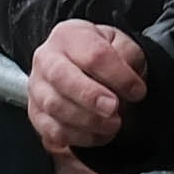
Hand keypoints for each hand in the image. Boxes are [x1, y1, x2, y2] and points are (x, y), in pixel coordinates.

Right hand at [26, 18, 151, 156]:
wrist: (81, 66)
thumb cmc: (100, 55)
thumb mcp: (119, 44)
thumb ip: (127, 55)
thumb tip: (129, 76)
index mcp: (69, 35)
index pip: (93, 54)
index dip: (118, 76)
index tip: (137, 91)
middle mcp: (46, 58)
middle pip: (62, 77)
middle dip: (91, 96)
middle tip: (114, 108)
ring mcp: (37, 88)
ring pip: (55, 106)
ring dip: (88, 120)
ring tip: (113, 124)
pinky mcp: (36, 114)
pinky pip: (53, 131)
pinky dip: (79, 138)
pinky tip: (99, 135)